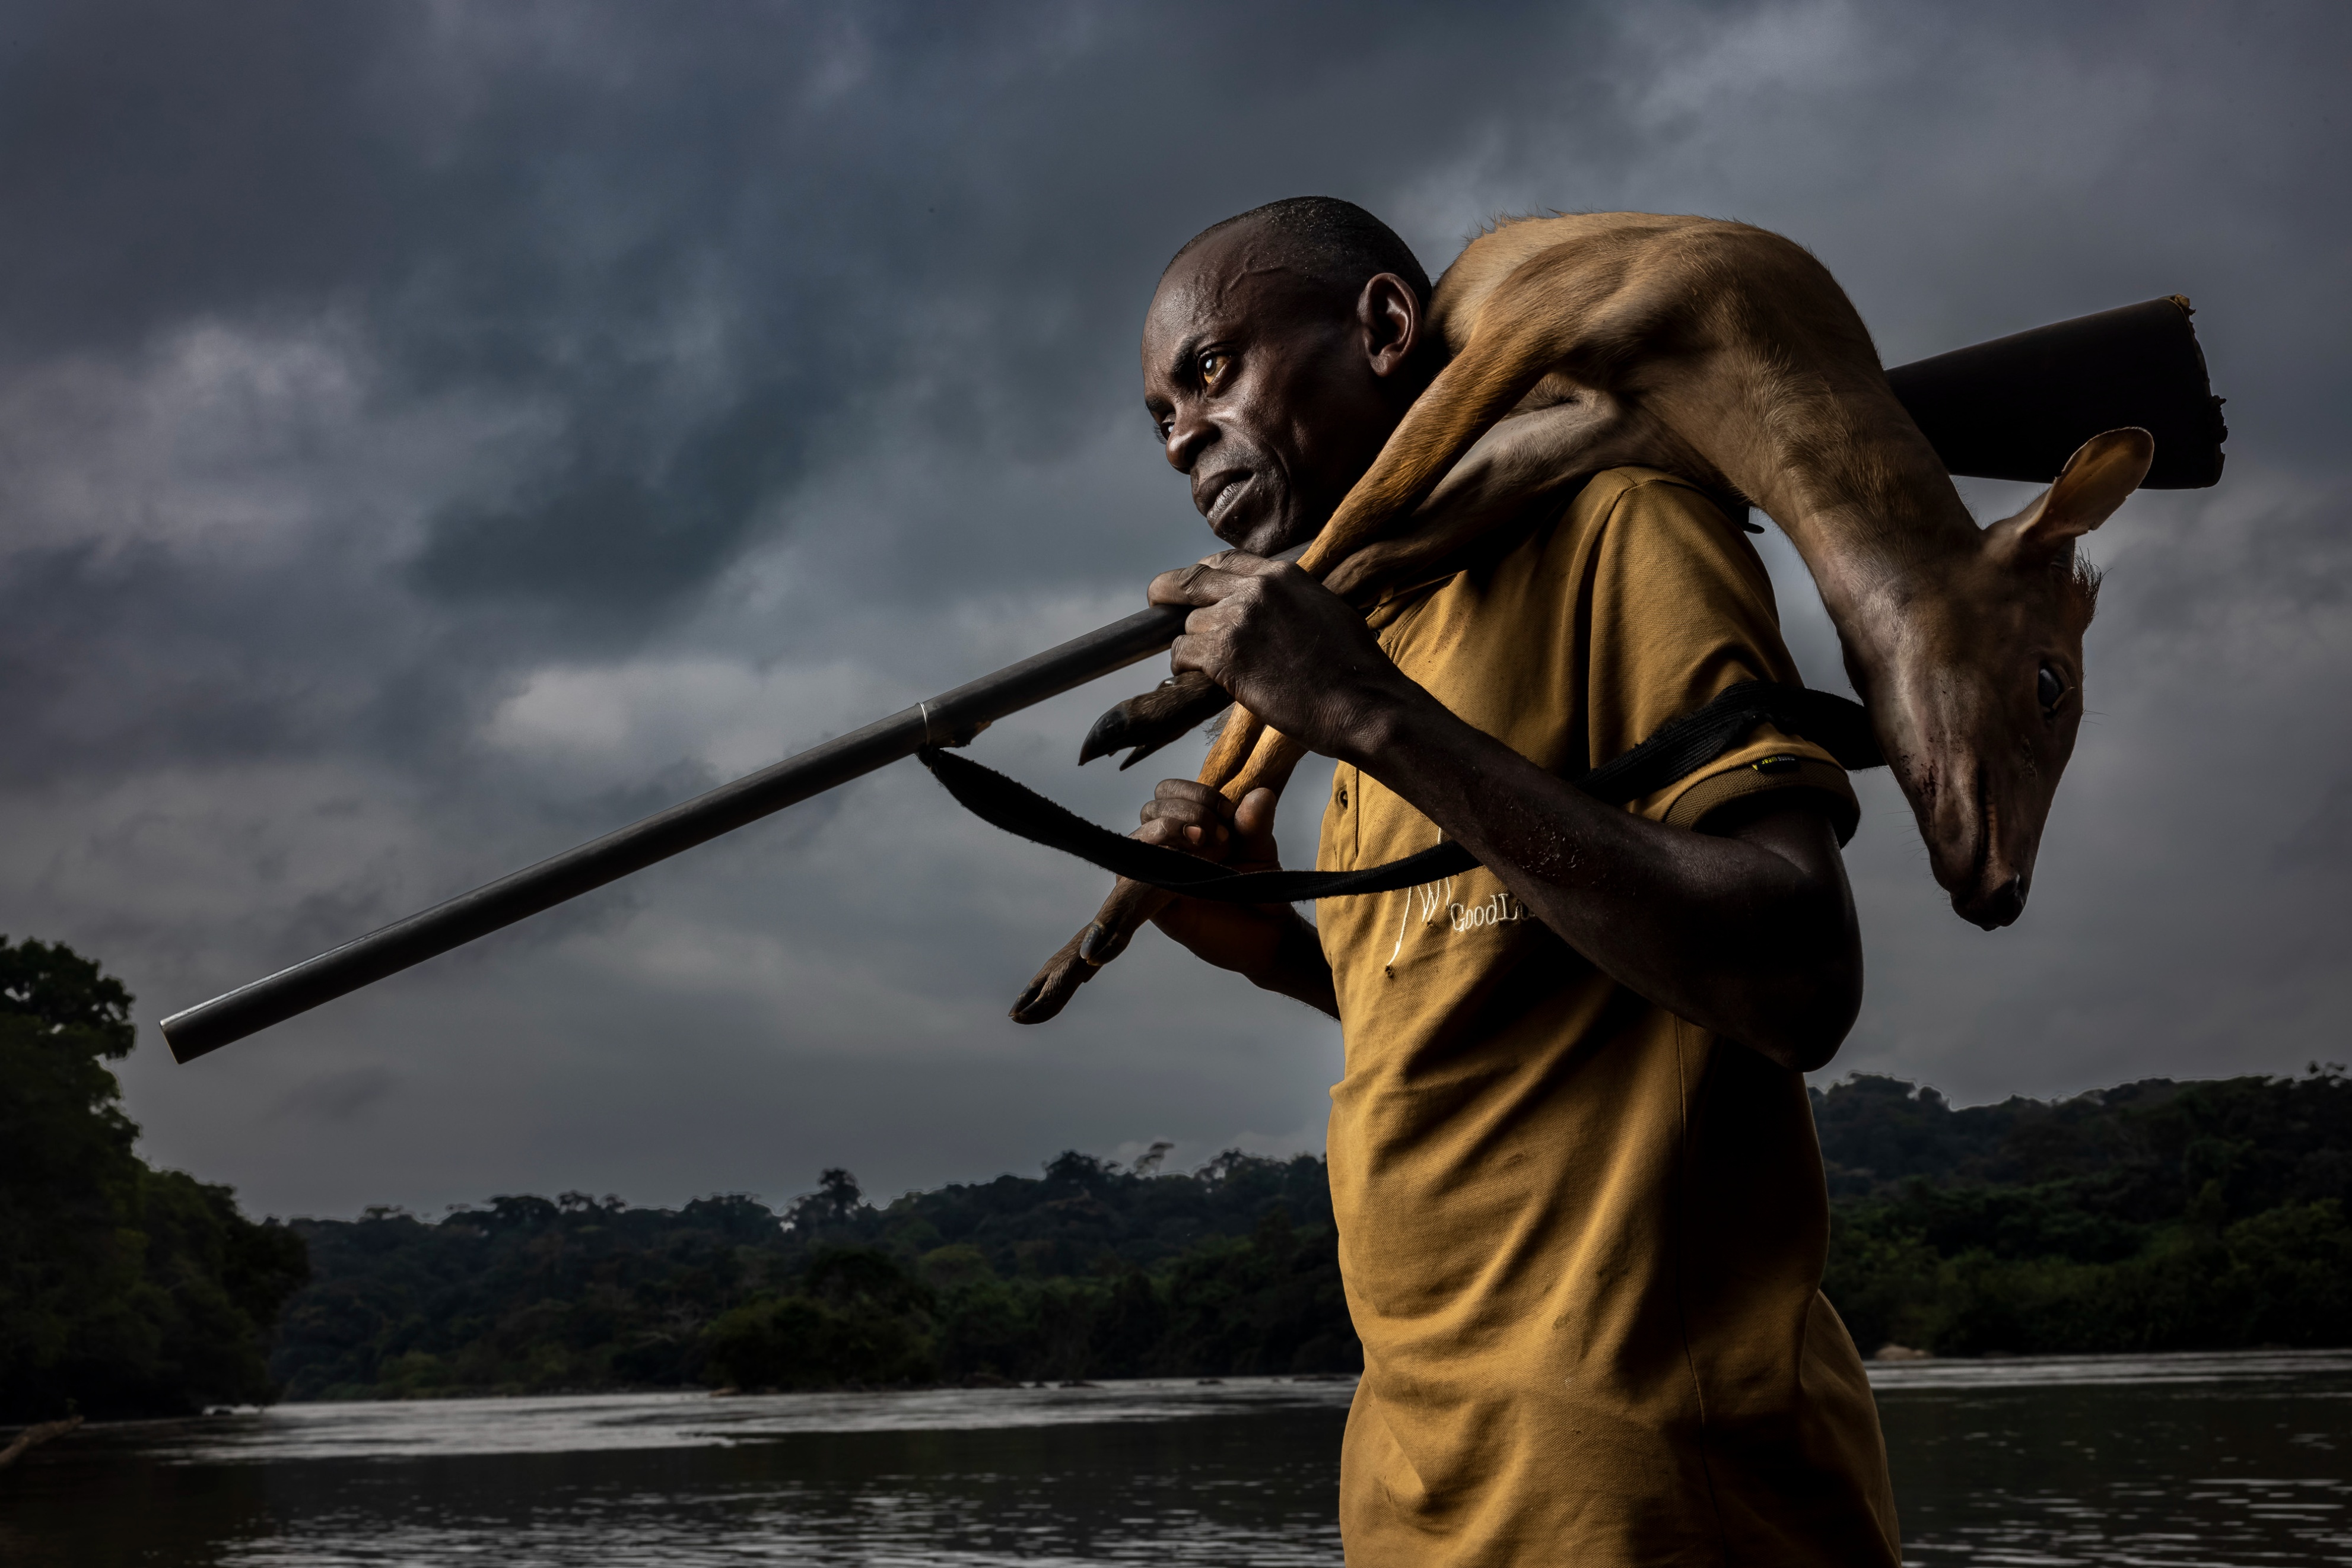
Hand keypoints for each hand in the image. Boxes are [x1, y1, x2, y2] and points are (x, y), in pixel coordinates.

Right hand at [1134, 779, 1333, 1013]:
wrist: (1265, 932)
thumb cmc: (1258, 887)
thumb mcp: (1260, 850)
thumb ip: (1256, 822)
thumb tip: (1260, 794)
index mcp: (1188, 823)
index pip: (1168, 791)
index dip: (1196, 795)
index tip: (1229, 813)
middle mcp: (1166, 843)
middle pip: (1152, 810)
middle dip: (1188, 814)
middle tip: (1221, 839)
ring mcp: (1155, 872)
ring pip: (1140, 841)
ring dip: (1170, 836)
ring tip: (1204, 853)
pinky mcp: (1149, 904)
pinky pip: (1132, 886)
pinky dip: (1151, 876)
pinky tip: (1178, 876)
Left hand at [1147, 551, 1408, 763]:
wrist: (1364, 703)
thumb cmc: (1354, 669)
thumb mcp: (1326, 610)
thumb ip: (1290, 600)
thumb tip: (1274, 608)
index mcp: (1282, 575)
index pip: (1223, 561)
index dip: (1200, 574)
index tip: (1189, 587)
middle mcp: (1256, 589)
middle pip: (1188, 582)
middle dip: (1167, 594)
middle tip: (1155, 605)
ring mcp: (1237, 620)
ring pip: (1187, 626)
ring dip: (1189, 646)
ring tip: (1204, 667)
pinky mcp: (1225, 656)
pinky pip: (1182, 654)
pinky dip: (1183, 668)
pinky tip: (1198, 680)